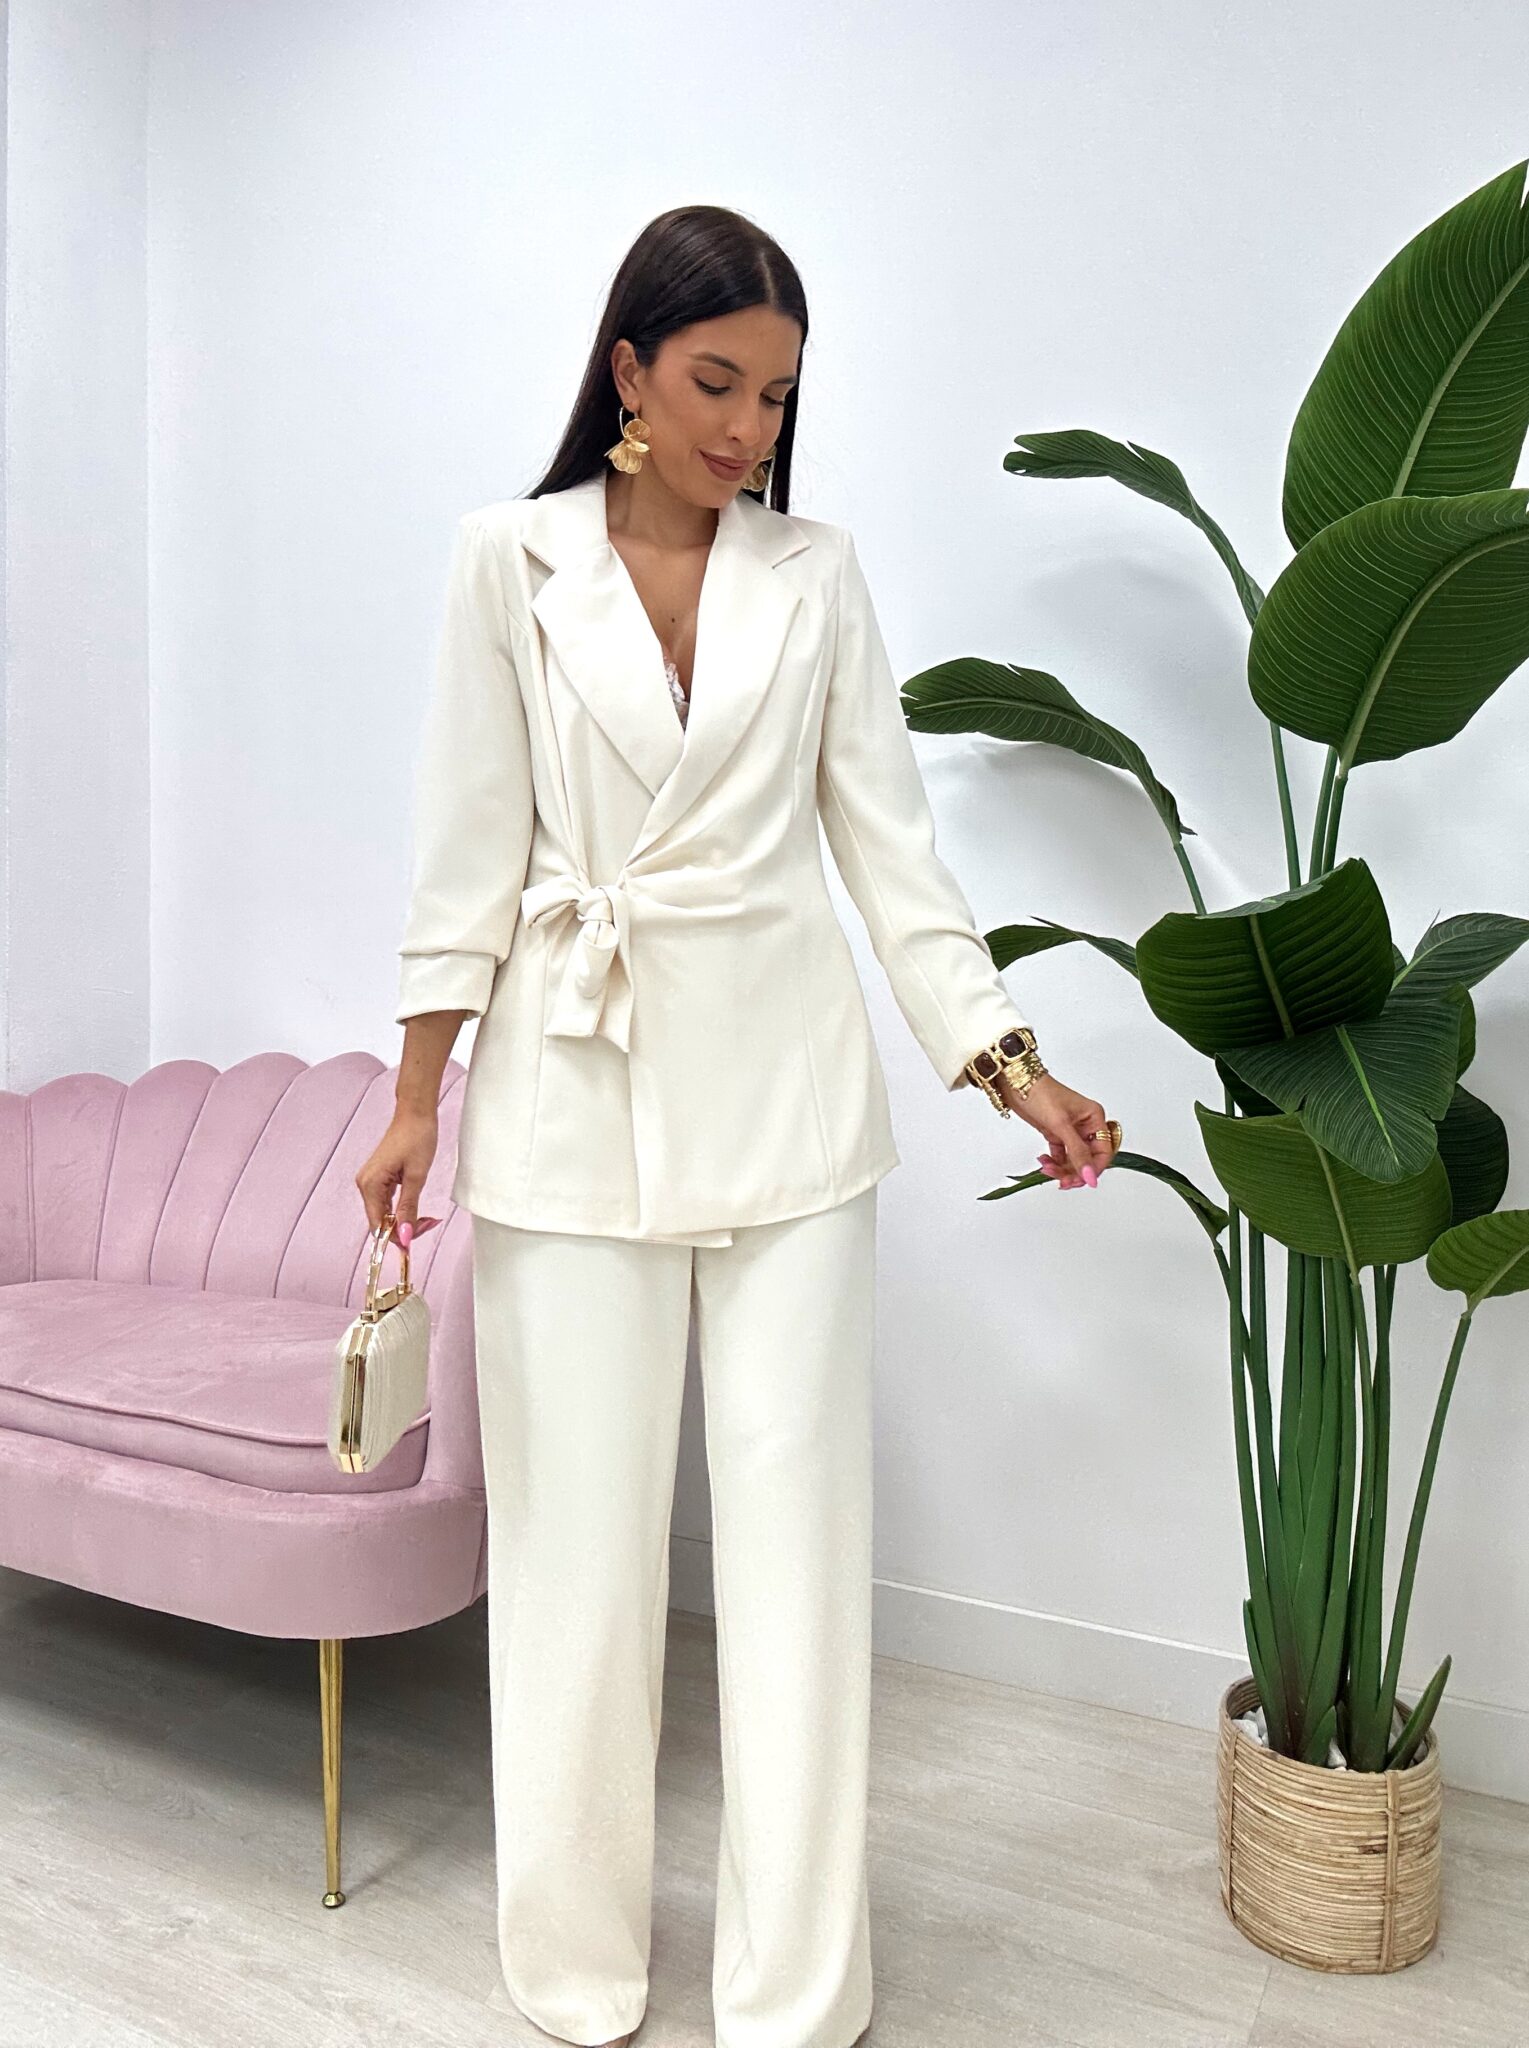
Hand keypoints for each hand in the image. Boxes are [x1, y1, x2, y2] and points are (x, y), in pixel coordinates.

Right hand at [355, 1105, 443, 1242]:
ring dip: (405, 1220)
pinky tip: (417, 1211)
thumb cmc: (417, 1138)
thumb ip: (409, 1208)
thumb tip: (404, 1236)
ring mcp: (371, 1181)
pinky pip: (388, 1202)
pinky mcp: (380, 1177)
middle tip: (429, 1224)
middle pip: (381, 1221)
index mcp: (370, 1185)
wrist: (416, 1113)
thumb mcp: (417, 1176)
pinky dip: (402, 1209)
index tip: (414, 1243)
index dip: (395, 1238)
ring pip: (386, 1213)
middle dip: (403, 1228)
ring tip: (428, 1219)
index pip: (378, 1225)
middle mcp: (365, 1184)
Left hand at [999, 1072, 1115, 1190]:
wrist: (1016, 1084)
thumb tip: (1090, 1175)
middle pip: (1088, 1159)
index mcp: (1095, 1118)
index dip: (1094, 1168)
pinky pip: (1061, 1156)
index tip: (1083, 1180)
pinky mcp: (1057, 1134)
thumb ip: (1077, 1152)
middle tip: (1063, 1181)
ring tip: (1048, 1169)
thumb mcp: (1061, 1125)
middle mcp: (1086, 1125)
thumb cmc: (1041, 1094)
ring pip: (1074, 1160)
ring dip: (1062, 1169)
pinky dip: (1054, 1163)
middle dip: (1075, 1171)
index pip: (1103, 1151)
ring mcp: (1071, 1131)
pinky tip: (1045, 1162)